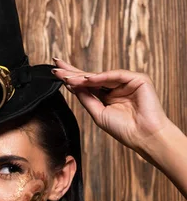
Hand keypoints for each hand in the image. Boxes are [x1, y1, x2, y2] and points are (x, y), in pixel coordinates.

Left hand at [51, 58, 169, 153]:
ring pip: (101, 75)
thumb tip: (71, 86)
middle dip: (73, 71)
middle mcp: (116, 87)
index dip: (71, 79)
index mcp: (107, 96)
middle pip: (91, 77)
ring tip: (66, 76)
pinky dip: (101, 76)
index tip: (56, 73)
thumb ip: (86, 99)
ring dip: (82, 76)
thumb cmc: (124, 129)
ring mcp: (127, 82)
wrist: (143, 136)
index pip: (86, 85)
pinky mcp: (138, 79)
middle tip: (56, 64)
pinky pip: (115, 75)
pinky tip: (87, 79)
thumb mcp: (98, 113)